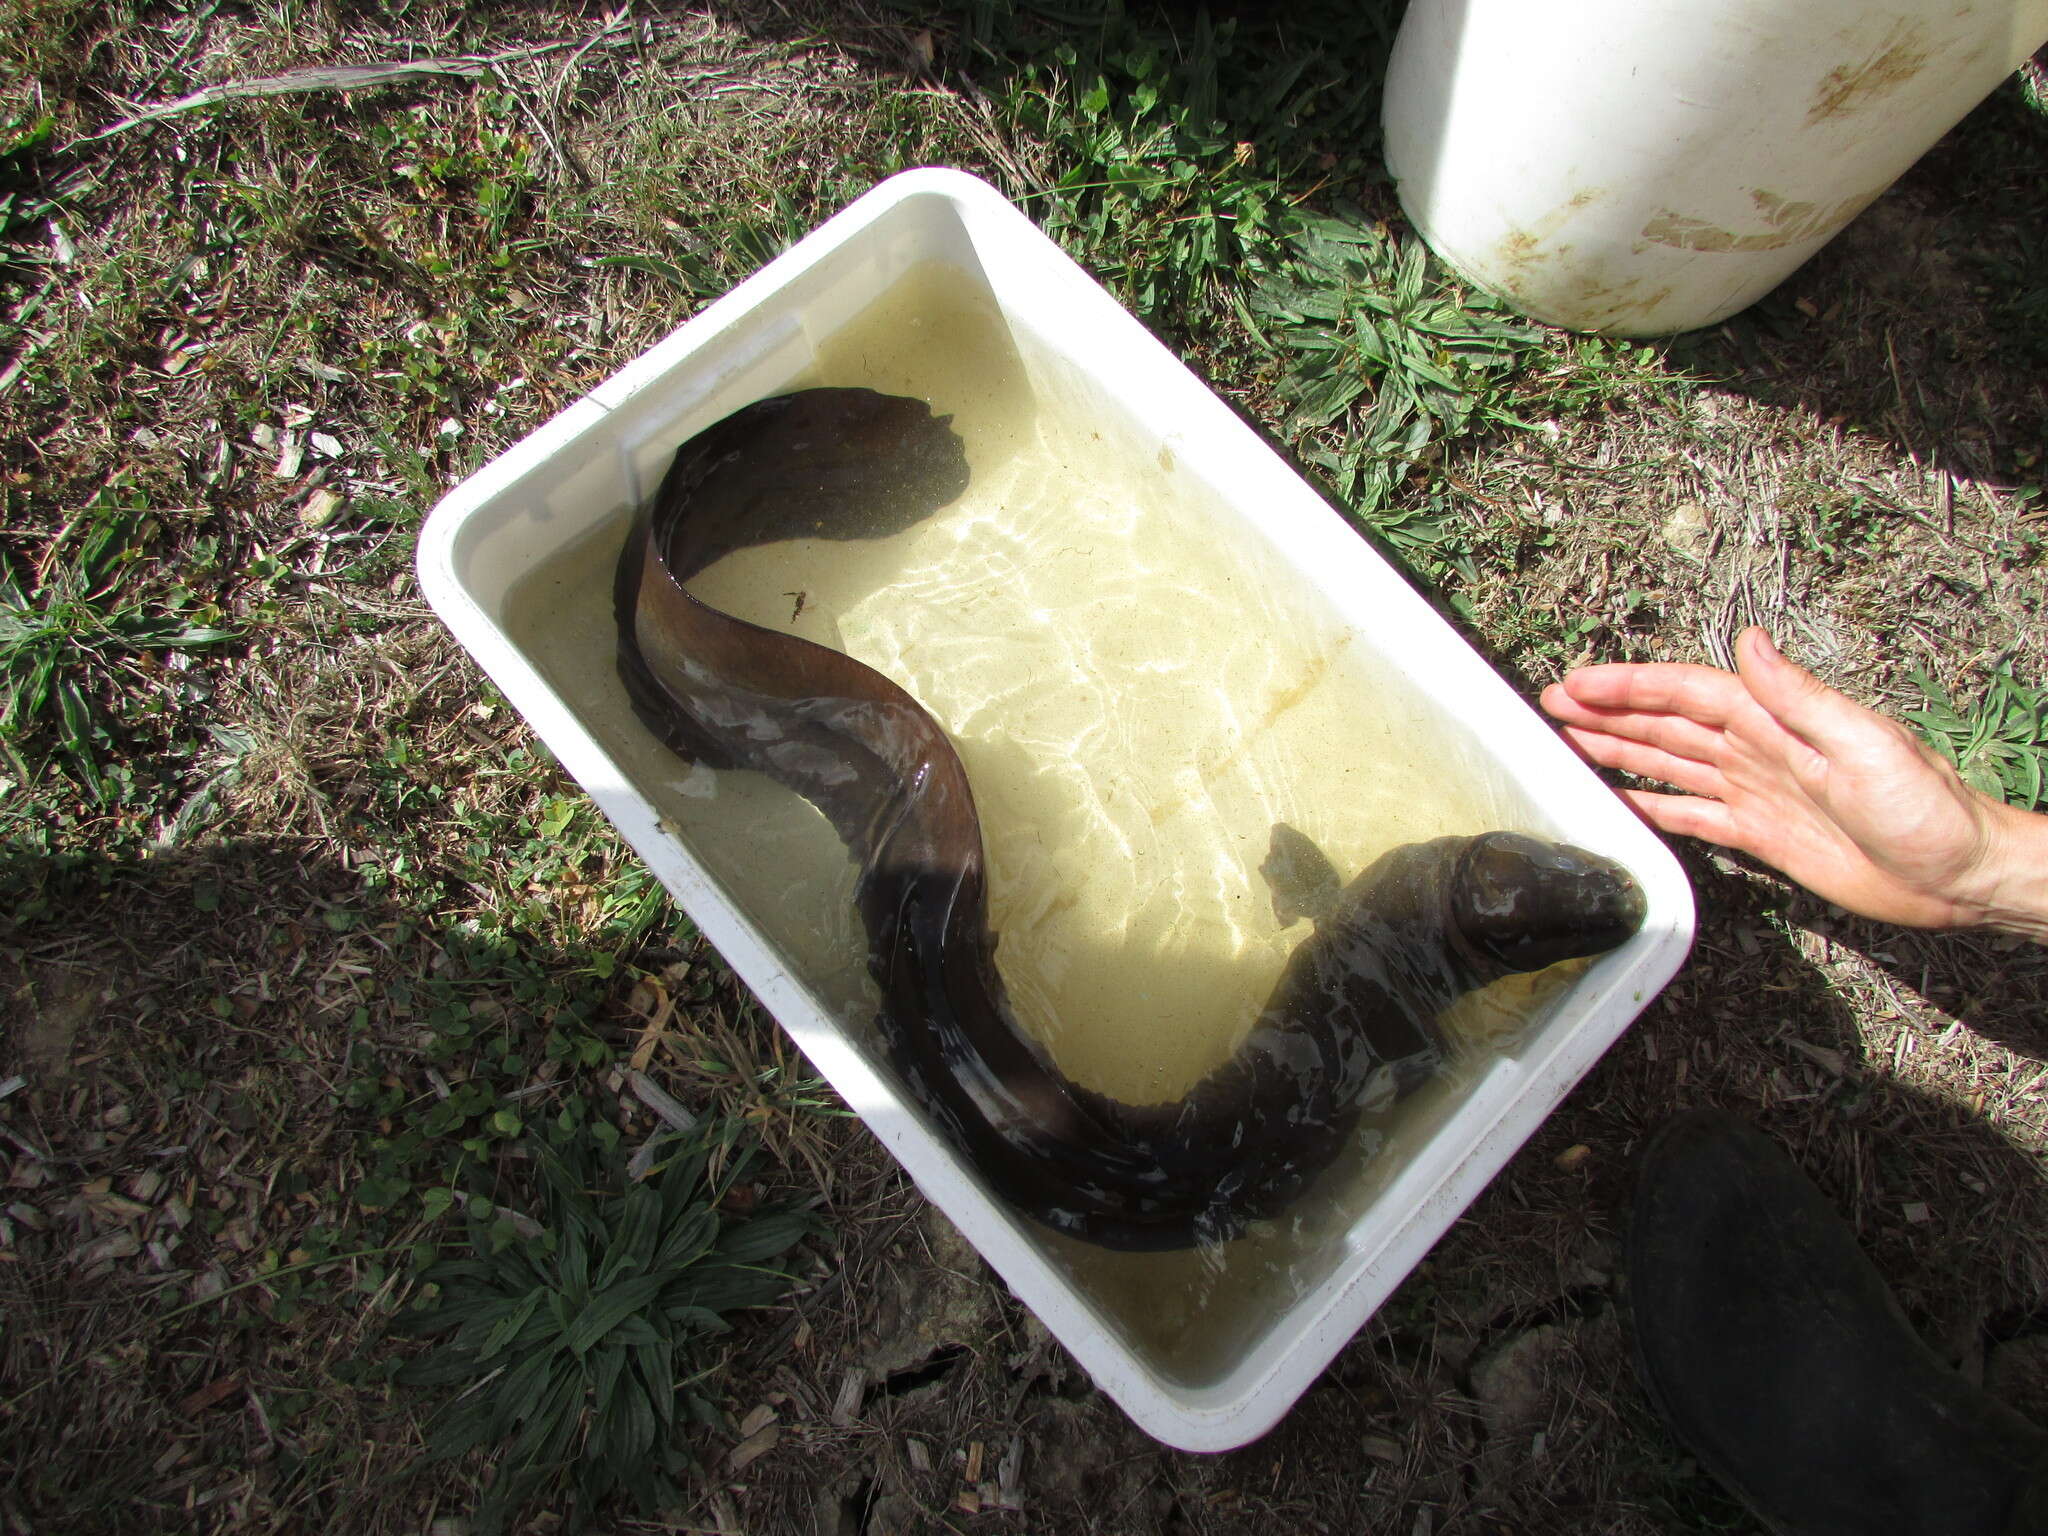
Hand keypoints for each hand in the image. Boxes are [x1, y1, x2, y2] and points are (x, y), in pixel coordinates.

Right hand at [1539, 627, 2047, 935]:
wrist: (1959, 875)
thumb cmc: (1924, 808)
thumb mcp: (1864, 744)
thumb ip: (1800, 697)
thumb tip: (1748, 642)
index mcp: (1778, 721)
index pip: (1688, 694)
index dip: (1632, 686)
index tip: (1579, 682)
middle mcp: (1759, 750)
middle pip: (1667, 725)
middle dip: (1610, 711)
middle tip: (1551, 706)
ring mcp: (1756, 792)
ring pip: (1670, 764)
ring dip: (1620, 751)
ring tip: (1568, 742)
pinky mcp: (1761, 837)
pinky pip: (1692, 815)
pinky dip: (1652, 806)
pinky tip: (1619, 802)